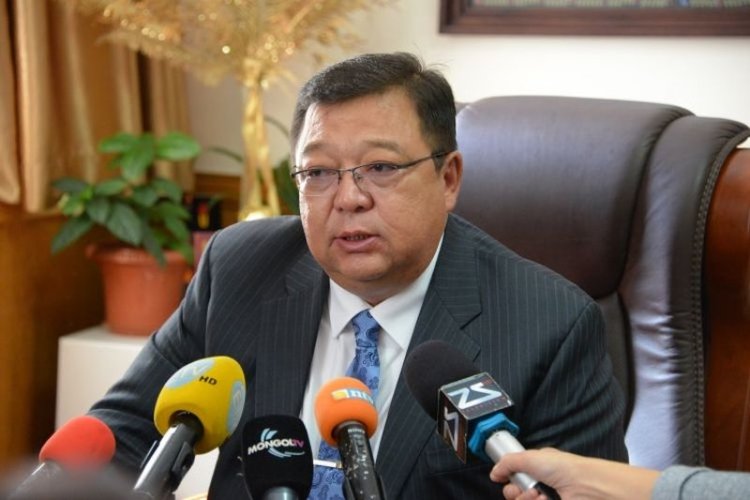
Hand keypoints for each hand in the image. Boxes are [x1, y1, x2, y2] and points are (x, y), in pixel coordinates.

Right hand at [489, 448, 658, 499]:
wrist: (590, 488)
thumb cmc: (566, 469)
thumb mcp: (533, 457)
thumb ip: (509, 462)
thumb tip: (494, 473)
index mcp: (538, 469)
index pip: (514, 479)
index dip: (509, 481)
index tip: (509, 479)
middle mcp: (542, 486)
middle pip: (515, 496)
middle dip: (515, 493)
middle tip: (527, 489)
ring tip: (539, 496)